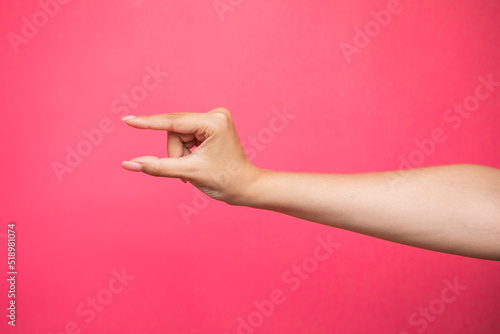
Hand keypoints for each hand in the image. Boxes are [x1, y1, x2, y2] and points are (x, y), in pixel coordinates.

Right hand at [121, 108, 260, 204]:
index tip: (127, 120)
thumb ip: (157, 166)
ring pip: (178, 135)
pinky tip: (198, 162)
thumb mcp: (188, 172)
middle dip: (176, 153)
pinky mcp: (212, 126)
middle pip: (175, 131)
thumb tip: (128, 164)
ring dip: (180, 154)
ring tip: (195, 168)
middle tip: (188, 171)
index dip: (148, 123)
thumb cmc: (224, 181)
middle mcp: (216, 115)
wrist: (245, 187)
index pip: (173, 122)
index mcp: (214, 122)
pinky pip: (185, 137)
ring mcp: (214, 119)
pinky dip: (186, 152)